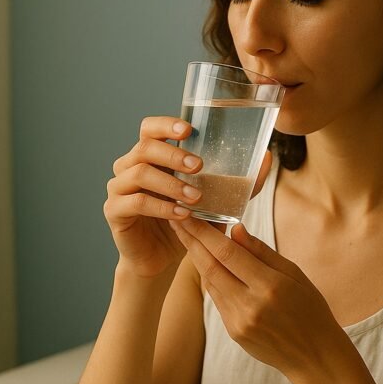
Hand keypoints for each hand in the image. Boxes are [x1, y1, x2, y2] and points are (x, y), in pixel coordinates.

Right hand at [104, 117, 272, 275]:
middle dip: (173, 153)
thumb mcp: (215, 200)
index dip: (165, 124)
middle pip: (144, 147)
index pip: (149, 128)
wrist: (161, 259)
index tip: (189, 130)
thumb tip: (268, 158)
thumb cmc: (187, 222)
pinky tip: (181, 215)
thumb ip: (238, 181)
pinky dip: (160, 207)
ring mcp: (119, 188)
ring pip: (139, 173)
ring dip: (170, 183)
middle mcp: (130, 166)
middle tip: (199, 165)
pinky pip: (135, 202)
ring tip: (195, 196)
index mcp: (152, 156)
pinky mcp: (115, 211)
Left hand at [168, 216, 346, 381]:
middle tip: (177, 220)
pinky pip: (217, 299)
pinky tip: (207, 263)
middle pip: (210, 266)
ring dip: (197, 258)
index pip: (227, 252)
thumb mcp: (295, 274)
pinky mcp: (233, 332)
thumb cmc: (310, 310)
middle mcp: (250, 304)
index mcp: (270, 286)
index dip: (204, 232)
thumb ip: (262, 252)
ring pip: (210, 283)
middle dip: (191, 241)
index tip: (188, 215)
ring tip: (188, 236)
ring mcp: (239, 321)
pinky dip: (211, 278)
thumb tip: (235, 229)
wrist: (314, 356)